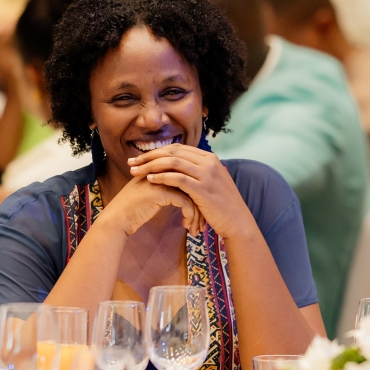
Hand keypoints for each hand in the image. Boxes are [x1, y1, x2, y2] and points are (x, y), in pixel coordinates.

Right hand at [103, 171, 204, 236]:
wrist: (118, 218)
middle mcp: (164, 171)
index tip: (202, 211)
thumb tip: (186, 193)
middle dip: (201, 204)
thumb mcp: (153, 193)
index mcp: (163, 168)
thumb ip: (167, 187)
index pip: (190, 176)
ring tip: (197, 227)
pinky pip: (185, 202)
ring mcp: (162, 180)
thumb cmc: (134, 209)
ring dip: (197, 212)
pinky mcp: (162, 192)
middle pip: (194, 183)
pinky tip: (186, 225)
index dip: (198, 193)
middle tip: (203, 221)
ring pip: (192, 193)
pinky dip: (189, 215)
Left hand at [127, 145, 255, 239]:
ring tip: (135, 172)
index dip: (156, 152)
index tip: (140, 157)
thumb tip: (176, 168)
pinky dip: (162, 178)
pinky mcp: (203, 189)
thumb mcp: (209, 183)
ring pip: (173, 163)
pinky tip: (149, 180)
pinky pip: (178, 179)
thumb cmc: (220, 205)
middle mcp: (209, 162)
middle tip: (131, 163)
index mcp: (209, 158)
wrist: (237, 221)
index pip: (178, 148)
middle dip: (149, 157)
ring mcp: (207, 174)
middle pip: (173, 152)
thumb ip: (195, 173)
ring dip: (151, 166)